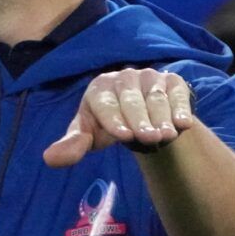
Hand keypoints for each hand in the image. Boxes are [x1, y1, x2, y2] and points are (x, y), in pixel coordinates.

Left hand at [44, 68, 197, 167]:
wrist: (140, 115)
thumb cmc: (108, 125)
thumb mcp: (89, 135)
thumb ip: (72, 146)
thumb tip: (50, 159)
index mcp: (99, 88)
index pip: (105, 104)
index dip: (113, 120)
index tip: (124, 136)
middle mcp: (124, 78)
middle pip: (132, 100)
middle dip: (140, 120)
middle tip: (149, 139)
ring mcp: (150, 77)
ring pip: (155, 98)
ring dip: (162, 117)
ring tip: (167, 136)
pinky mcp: (172, 81)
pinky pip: (177, 93)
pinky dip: (181, 107)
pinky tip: (184, 123)